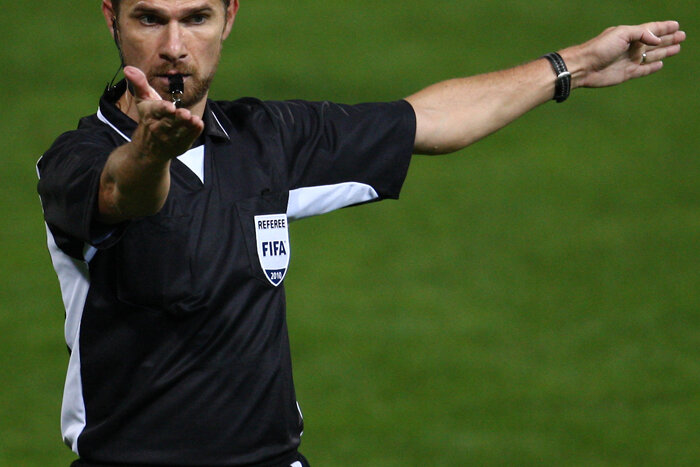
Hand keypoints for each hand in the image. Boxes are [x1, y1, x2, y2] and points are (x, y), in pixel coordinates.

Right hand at [124, 66, 203, 160]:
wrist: (149, 149)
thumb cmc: (148, 118)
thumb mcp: (143, 101)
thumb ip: (139, 84)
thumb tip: (128, 68)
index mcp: (149, 114)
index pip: (156, 110)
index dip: (163, 109)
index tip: (170, 107)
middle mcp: (158, 128)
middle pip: (169, 122)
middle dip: (178, 118)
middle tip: (186, 114)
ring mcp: (170, 138)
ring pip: (180, 131)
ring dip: (188, 126)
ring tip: (194, 120)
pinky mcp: (180, 144)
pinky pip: (188, 138)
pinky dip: (194, 132)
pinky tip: (199, 124)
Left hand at [563, 21, 685, 87]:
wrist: (584, 67)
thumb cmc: (600, 48)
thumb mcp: (622, 34)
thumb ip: (641, 34)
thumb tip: (657, 40)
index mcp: (630, 34)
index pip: (651, 29)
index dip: (664, 27)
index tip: (676, 25)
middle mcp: (631, 47)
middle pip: (654, 42)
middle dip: (668, 39)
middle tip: (682, 36)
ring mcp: (629, 60)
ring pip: (652, 55)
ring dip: (664, 51)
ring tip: (677, 48)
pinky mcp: (627, 74)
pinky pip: (643, 70)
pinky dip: (652, 67)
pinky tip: (660, 64)